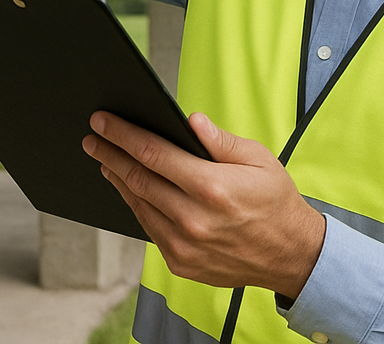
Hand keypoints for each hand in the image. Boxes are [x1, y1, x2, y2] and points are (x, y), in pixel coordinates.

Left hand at [83, 111, 324, 297]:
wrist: (290, 255)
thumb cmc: (275, 201)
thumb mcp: (258, 159)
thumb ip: (220, 140)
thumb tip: (191, 121)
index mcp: (212, 187)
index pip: (154, 154)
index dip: (123, 135)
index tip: (102, 121)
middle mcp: (193, 219)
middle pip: (137, 179)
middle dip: (110, 154)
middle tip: (92, 138)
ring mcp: (184, 246)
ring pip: (137, 204)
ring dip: (117, 179)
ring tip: (105, 160)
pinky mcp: (180, 263)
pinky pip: (148, 228)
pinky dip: (135, 205)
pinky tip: (130, 189)